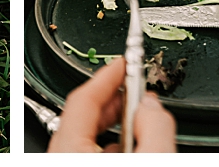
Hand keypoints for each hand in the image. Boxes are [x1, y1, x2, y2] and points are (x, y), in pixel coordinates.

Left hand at [46, 57, 177, 151]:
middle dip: (113, 97)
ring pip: (86, 135)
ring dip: (114, 123)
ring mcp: (68, 164)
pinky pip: (87, 152)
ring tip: (138, 118)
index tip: (123, 62)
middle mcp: (62, 156)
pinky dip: (110, 144)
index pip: (84, 98)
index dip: (108, 75)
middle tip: (134, 85)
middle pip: (84, 115)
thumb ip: (155, 126)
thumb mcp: (153, 157)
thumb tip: (153, 106)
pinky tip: (131, 148)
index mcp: (71, 149)